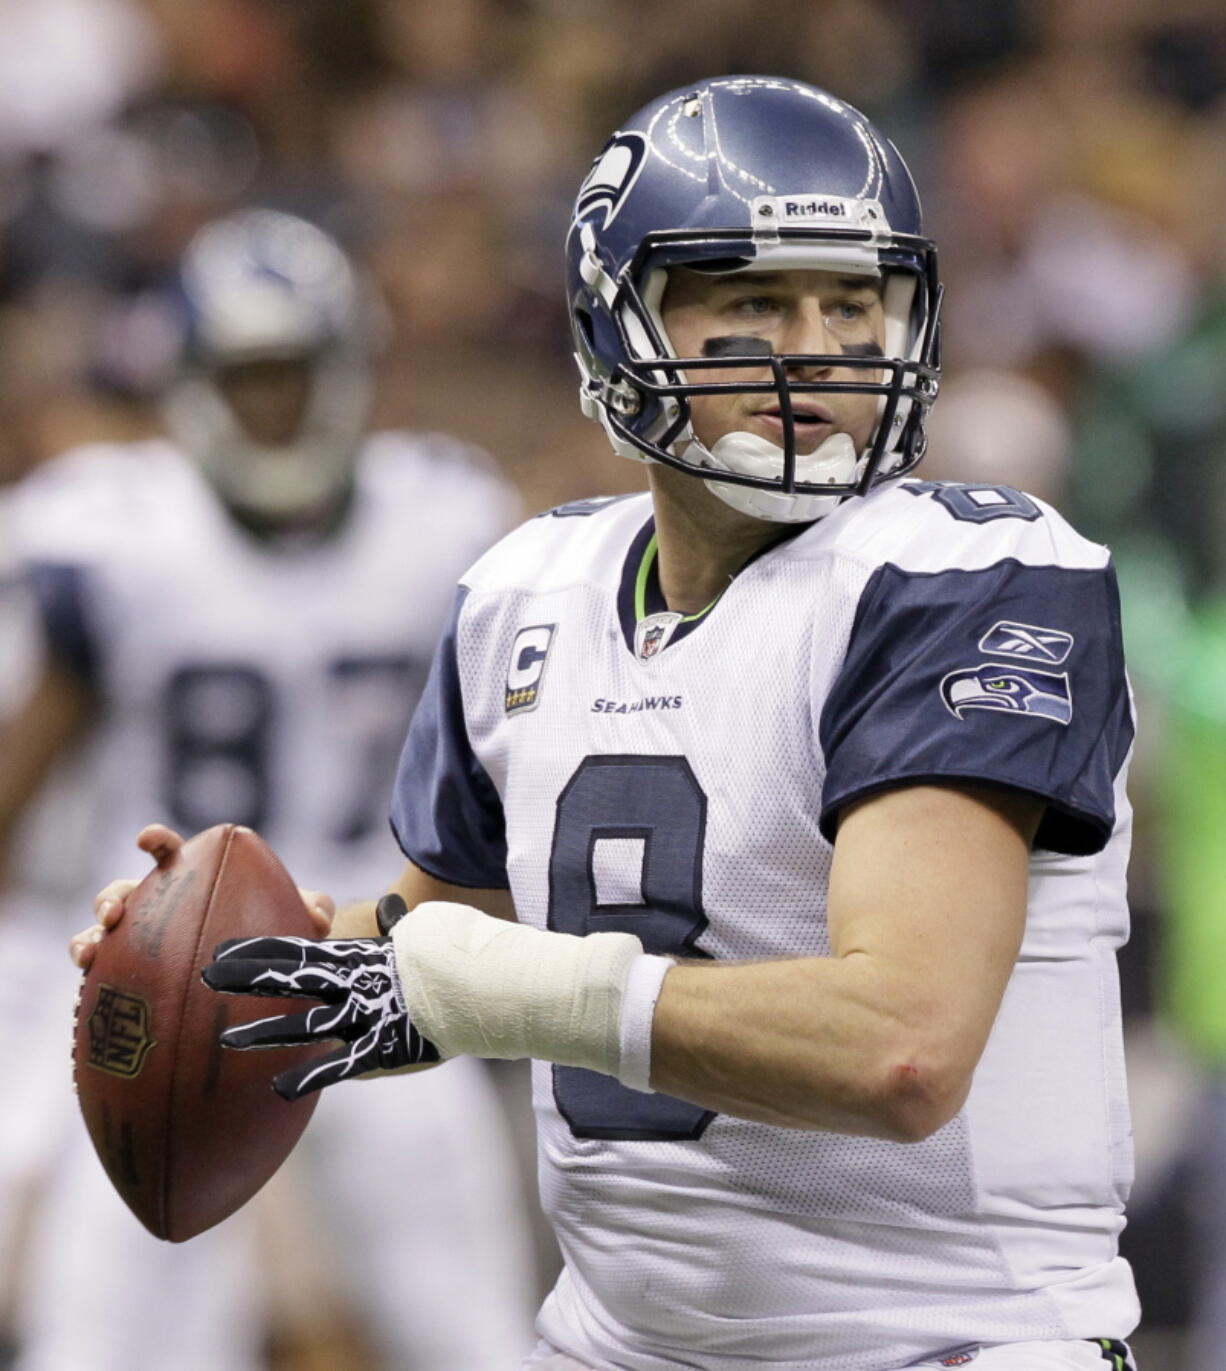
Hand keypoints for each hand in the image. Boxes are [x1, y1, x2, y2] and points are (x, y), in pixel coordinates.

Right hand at [69, 825, 335, 970]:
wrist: (268, 974)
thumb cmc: (276, 930)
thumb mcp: (300, 919)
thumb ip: (313, 908)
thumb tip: (319, 916)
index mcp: (192, 880)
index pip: (170, 854)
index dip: (156, 842)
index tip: (147, 838)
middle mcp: (157, 907)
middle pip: (122, 894)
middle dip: (109, 899)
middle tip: (112, 914)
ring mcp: (139, 944)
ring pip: (100, 936)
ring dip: (87, 939)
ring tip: (89, 954)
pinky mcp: (132, 981)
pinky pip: (106, 983)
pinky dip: (94, 987)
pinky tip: (94, 1002)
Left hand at [202, 916, 439, 1100]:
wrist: (482, 980)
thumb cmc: (451, 952)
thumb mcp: (416, 934)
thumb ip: (394, 929)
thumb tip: (391, 915)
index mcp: (357, 954)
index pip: (296, 949)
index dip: (257, 949)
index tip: (219, 951)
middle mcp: (352, 983)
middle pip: (289, 979)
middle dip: (247, 980)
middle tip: (205, 979)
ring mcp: (364, 1016)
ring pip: (304, 1025)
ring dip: (264, 1033)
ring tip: (226, 1041)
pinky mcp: (381, 1047)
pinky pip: (338, 1066)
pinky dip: (308, 1079)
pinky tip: (278, 1091)